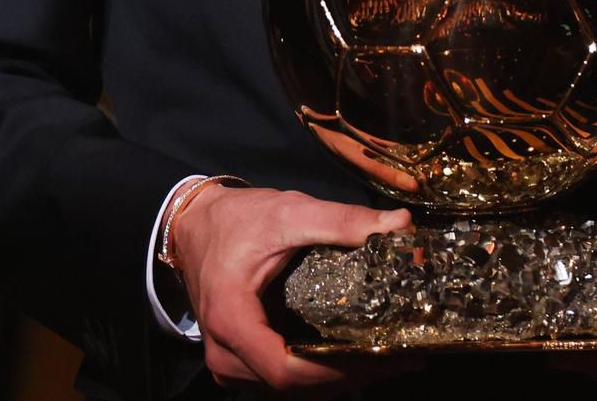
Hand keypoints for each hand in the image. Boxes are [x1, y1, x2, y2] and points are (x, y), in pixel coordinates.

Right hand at [171, 183, 412, 392]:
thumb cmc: (238, 218)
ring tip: (387, 356)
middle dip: (347, 373)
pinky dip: (318, 368)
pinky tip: (355, 353)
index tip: (382, 354)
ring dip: (336, 375)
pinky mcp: (239, 358)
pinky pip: (282, 373)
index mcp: (231, 321)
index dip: (336, 369)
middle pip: (291, 383)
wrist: (197, 223)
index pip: (286, 368)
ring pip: (288, 385)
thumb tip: (399, 225)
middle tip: (399, 355)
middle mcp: (225, 354)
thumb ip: (342, 220)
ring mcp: (230, 361)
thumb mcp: (290, 211)